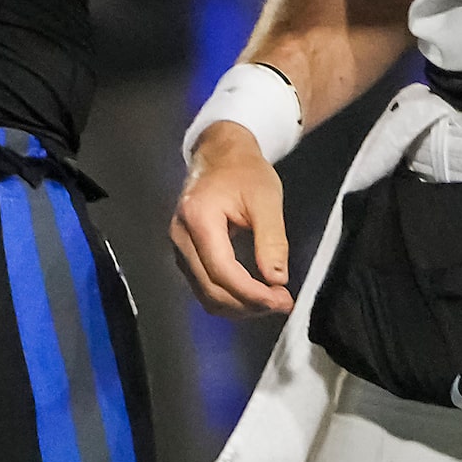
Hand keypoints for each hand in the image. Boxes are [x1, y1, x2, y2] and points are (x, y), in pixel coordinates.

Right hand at [171, 123, 295, 317]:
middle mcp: (180, 236)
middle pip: (210, 289)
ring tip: (271, 301)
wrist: (221, 155)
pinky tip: (253, 294)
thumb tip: (277, 279)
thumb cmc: (244, 171)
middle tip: (282, 303)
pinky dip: (229, 297)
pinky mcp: (185, 254)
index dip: (252, 293)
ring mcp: (179, 247)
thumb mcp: (266, 198)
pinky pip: (204, 286)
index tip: (281, 299)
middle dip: (248, 304)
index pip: (222, 270)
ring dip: (239, 306)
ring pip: (205, 294)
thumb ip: (271, 239)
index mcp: (198, 218)